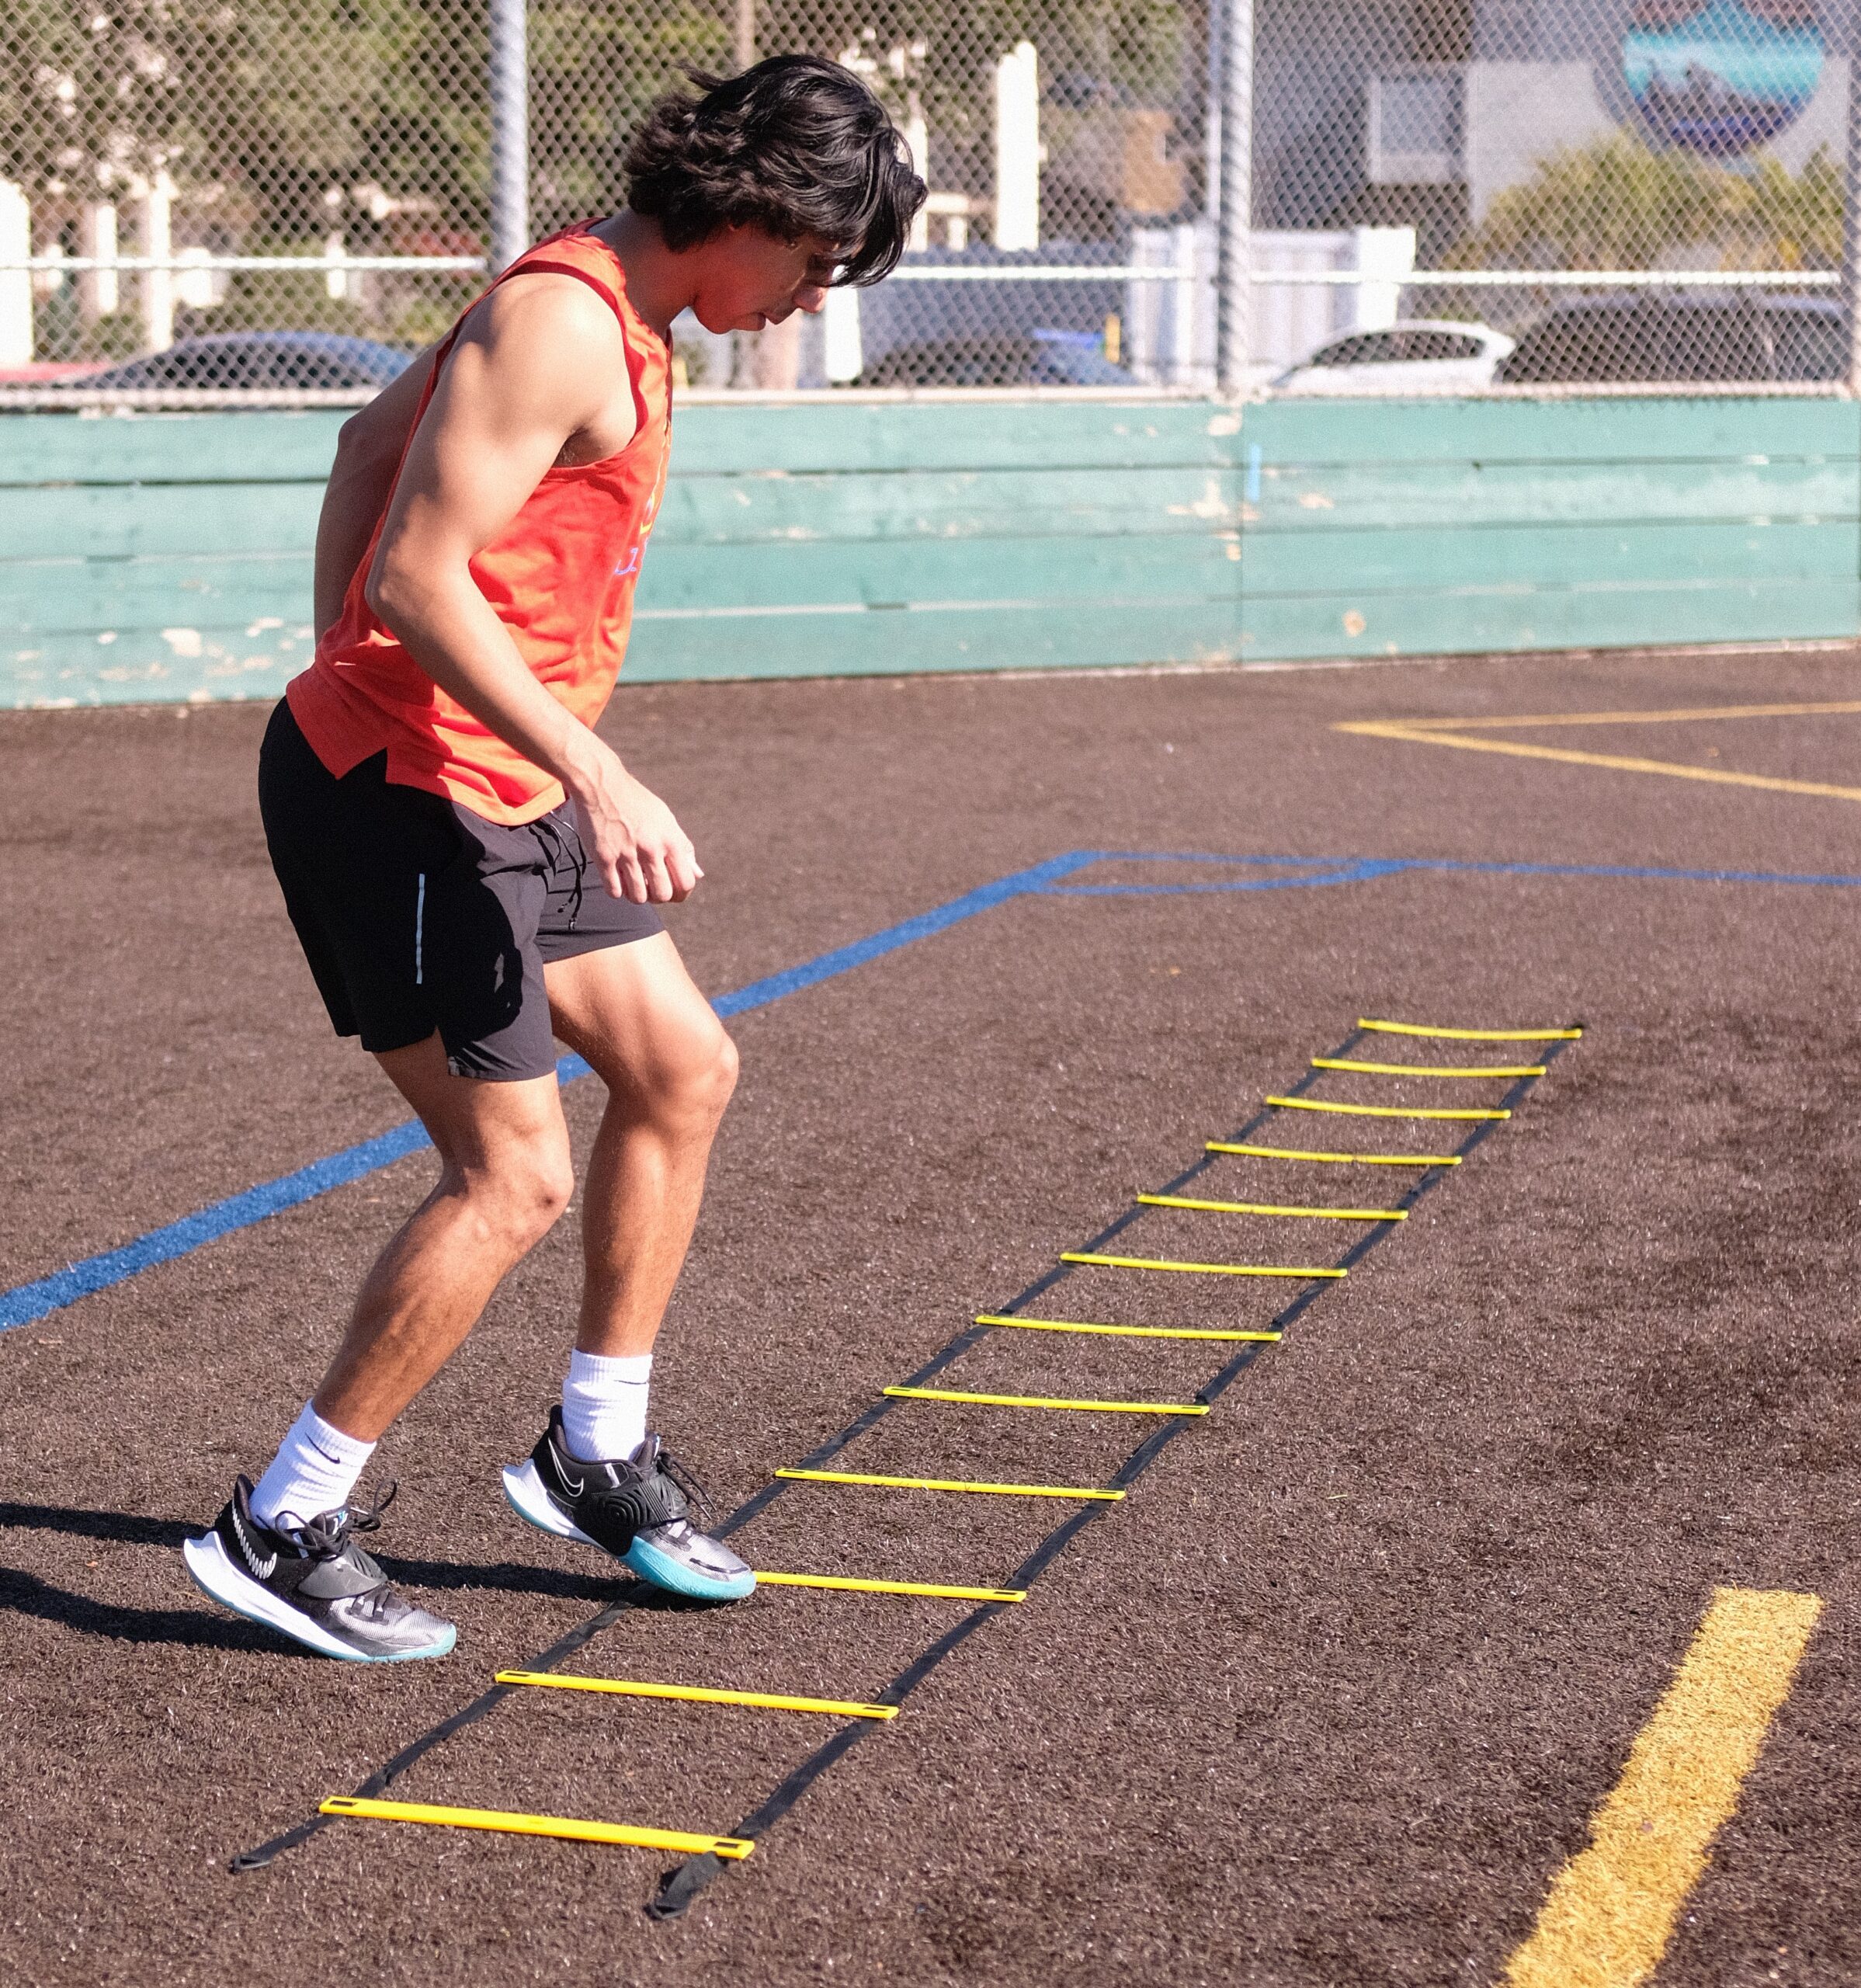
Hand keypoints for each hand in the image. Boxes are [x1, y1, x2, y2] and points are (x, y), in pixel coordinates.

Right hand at [567, 743, 701, 903]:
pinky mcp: (603, 857)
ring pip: (638, 897)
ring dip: (637, 895)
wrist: (602, 784)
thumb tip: (697, 874)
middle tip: (651, 887)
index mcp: (670, 840)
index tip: (672, 891)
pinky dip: (617, 890)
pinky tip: (617, 879)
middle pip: (663, 895)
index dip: (681, 893)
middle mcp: (651, 848)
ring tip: (633, 883)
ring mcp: (626, 854)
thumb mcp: (666, 820)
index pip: (686, 883)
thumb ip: (683, 848)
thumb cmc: (637, 802)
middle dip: (658, 897)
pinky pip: (614, 891)